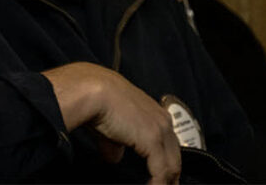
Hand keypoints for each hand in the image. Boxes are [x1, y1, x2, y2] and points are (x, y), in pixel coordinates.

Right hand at [44, 62, 181, 184]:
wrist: (90, 89)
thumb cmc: (94, 97)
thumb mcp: (108, 123)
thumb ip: (116, 143)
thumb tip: (114, 158)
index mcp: (153, 111)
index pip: (168, 144)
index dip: (165, 162)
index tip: (162, 177)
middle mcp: (161, 120)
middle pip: (175, 157)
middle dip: (171, 176)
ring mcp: (160, 130)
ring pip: (172, 167)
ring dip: (165, 182)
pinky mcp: (153, 141)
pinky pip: (161, 173)